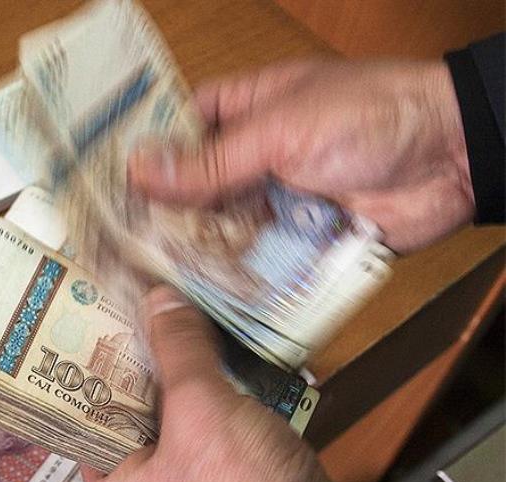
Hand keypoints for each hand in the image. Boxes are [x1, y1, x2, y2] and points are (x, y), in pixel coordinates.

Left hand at [81, 285, 332, 481]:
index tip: (107, 334)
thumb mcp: (199, 404)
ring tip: (193, 345)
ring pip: (183, 438)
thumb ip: (176, 348)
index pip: (90, 423)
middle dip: (153, 380)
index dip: (100, 374)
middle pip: (137, 426)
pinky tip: (237, 383)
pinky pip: (220, 454)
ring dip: (196, 397)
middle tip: (152, 330)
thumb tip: (159, 302)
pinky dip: (227, 421)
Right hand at [129, 60, 473, 252]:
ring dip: (192, 253)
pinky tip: (193, 298)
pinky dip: (232, 280)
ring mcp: (277, 202)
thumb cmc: (367, 116)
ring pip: (220, 231)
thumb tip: (139, 170)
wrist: (453, 158)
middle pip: (194, 190)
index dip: (144, 155)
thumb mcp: (280, 130)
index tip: (102, 187)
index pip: (180, 130)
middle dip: (160, 216)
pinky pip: (257, 264)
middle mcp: (255, 158)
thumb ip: (210, 162)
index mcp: (246, 110)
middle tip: (112, 247)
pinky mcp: (301, 244)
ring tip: (141, 280)